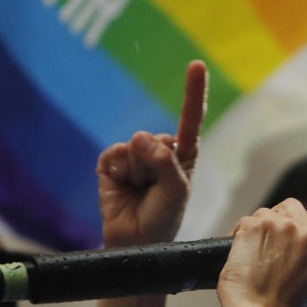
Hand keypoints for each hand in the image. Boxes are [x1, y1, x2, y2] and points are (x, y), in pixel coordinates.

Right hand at [96, 61, 207, 246]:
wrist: (135, 241)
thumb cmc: (163, 217)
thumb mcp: (176, 190)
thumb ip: (164, 161)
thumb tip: (138, 136)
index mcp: (182, 154)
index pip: (190, 118)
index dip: (193, 91)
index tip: (196, 64)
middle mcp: (159, 150)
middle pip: (159, 139)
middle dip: (157, 166)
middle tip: (154, 190)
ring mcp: (133, 154)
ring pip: (136, 147)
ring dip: (139, 173)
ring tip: (139, 191)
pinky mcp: (110, 161)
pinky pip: (116, 154)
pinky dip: (120, 172)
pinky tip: (122, 187)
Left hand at [216, 199, 306, 306]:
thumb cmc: (282, 304)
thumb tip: (294, 238)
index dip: (303, 222)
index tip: (293, 234)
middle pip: (291, 207)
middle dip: (280, 219)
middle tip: (269, 242)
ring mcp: (281, 225)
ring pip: (265, 213)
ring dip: (259, 228)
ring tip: (254, 254)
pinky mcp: (255, 225)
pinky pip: (245, 221)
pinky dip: (239, 235)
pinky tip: (240, 255)